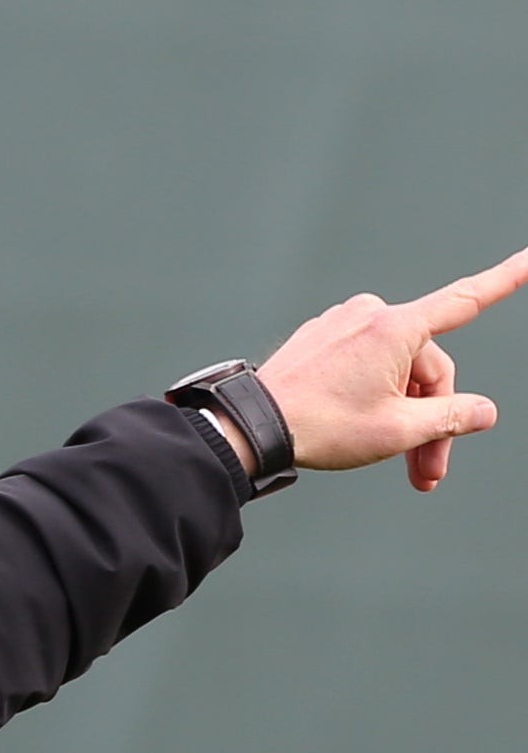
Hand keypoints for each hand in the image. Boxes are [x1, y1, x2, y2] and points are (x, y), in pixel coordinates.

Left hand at [253, 245, 527, 491]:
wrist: (250, 426)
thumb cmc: (322, 427)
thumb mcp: (397, 431)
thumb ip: (450, 417)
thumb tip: (484, 412)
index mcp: (396, 328)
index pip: (466, 299)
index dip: (506, 278)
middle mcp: (371, 315)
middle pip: (425, 368)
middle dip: (432, 419)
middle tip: (428, 474)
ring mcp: (342, 324)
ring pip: (394, 370)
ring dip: (404, 414)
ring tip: (398, 465)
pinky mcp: (321, 339)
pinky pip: (363, 365)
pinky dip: (372, 396)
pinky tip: (356, 430)